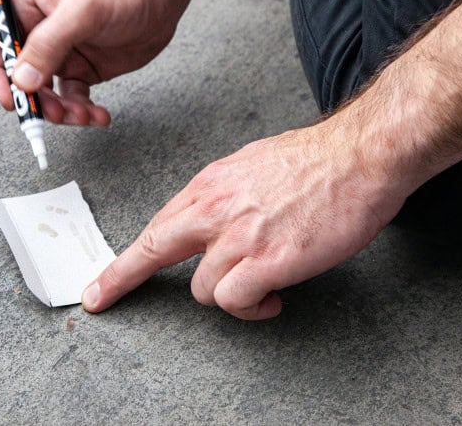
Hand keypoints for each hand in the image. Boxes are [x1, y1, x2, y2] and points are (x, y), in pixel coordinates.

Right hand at [0, 0, 187, 125]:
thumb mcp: (82, 12)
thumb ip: (48, 44)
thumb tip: (22, 79)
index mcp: (26, 9)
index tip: (9, 98)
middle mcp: (39, 35)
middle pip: (19, 78)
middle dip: (36, 101)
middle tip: (54, 114)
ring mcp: (61, 56)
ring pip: (46, 96)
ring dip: (61, 112)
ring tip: (84, 115)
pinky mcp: (83, 72)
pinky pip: (72, 101)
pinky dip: (83, 113)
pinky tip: (98, 115)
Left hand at [82, 121, 408, 319]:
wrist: (360, 154)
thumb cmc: (314, 161)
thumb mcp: (249, 166)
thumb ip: (221, 197)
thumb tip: (207, 220)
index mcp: (208, 186)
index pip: (155, 227)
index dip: (125, 258)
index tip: (102, 280)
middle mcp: (214, 209)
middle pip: (151, 251)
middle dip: (120, 279)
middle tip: (101, 299)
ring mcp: (239, 235)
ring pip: (201, 290)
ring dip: (228, 296)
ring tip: (260, 288)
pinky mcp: (269, 259)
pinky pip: (235, 300)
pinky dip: (252, 308)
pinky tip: (272, 299)